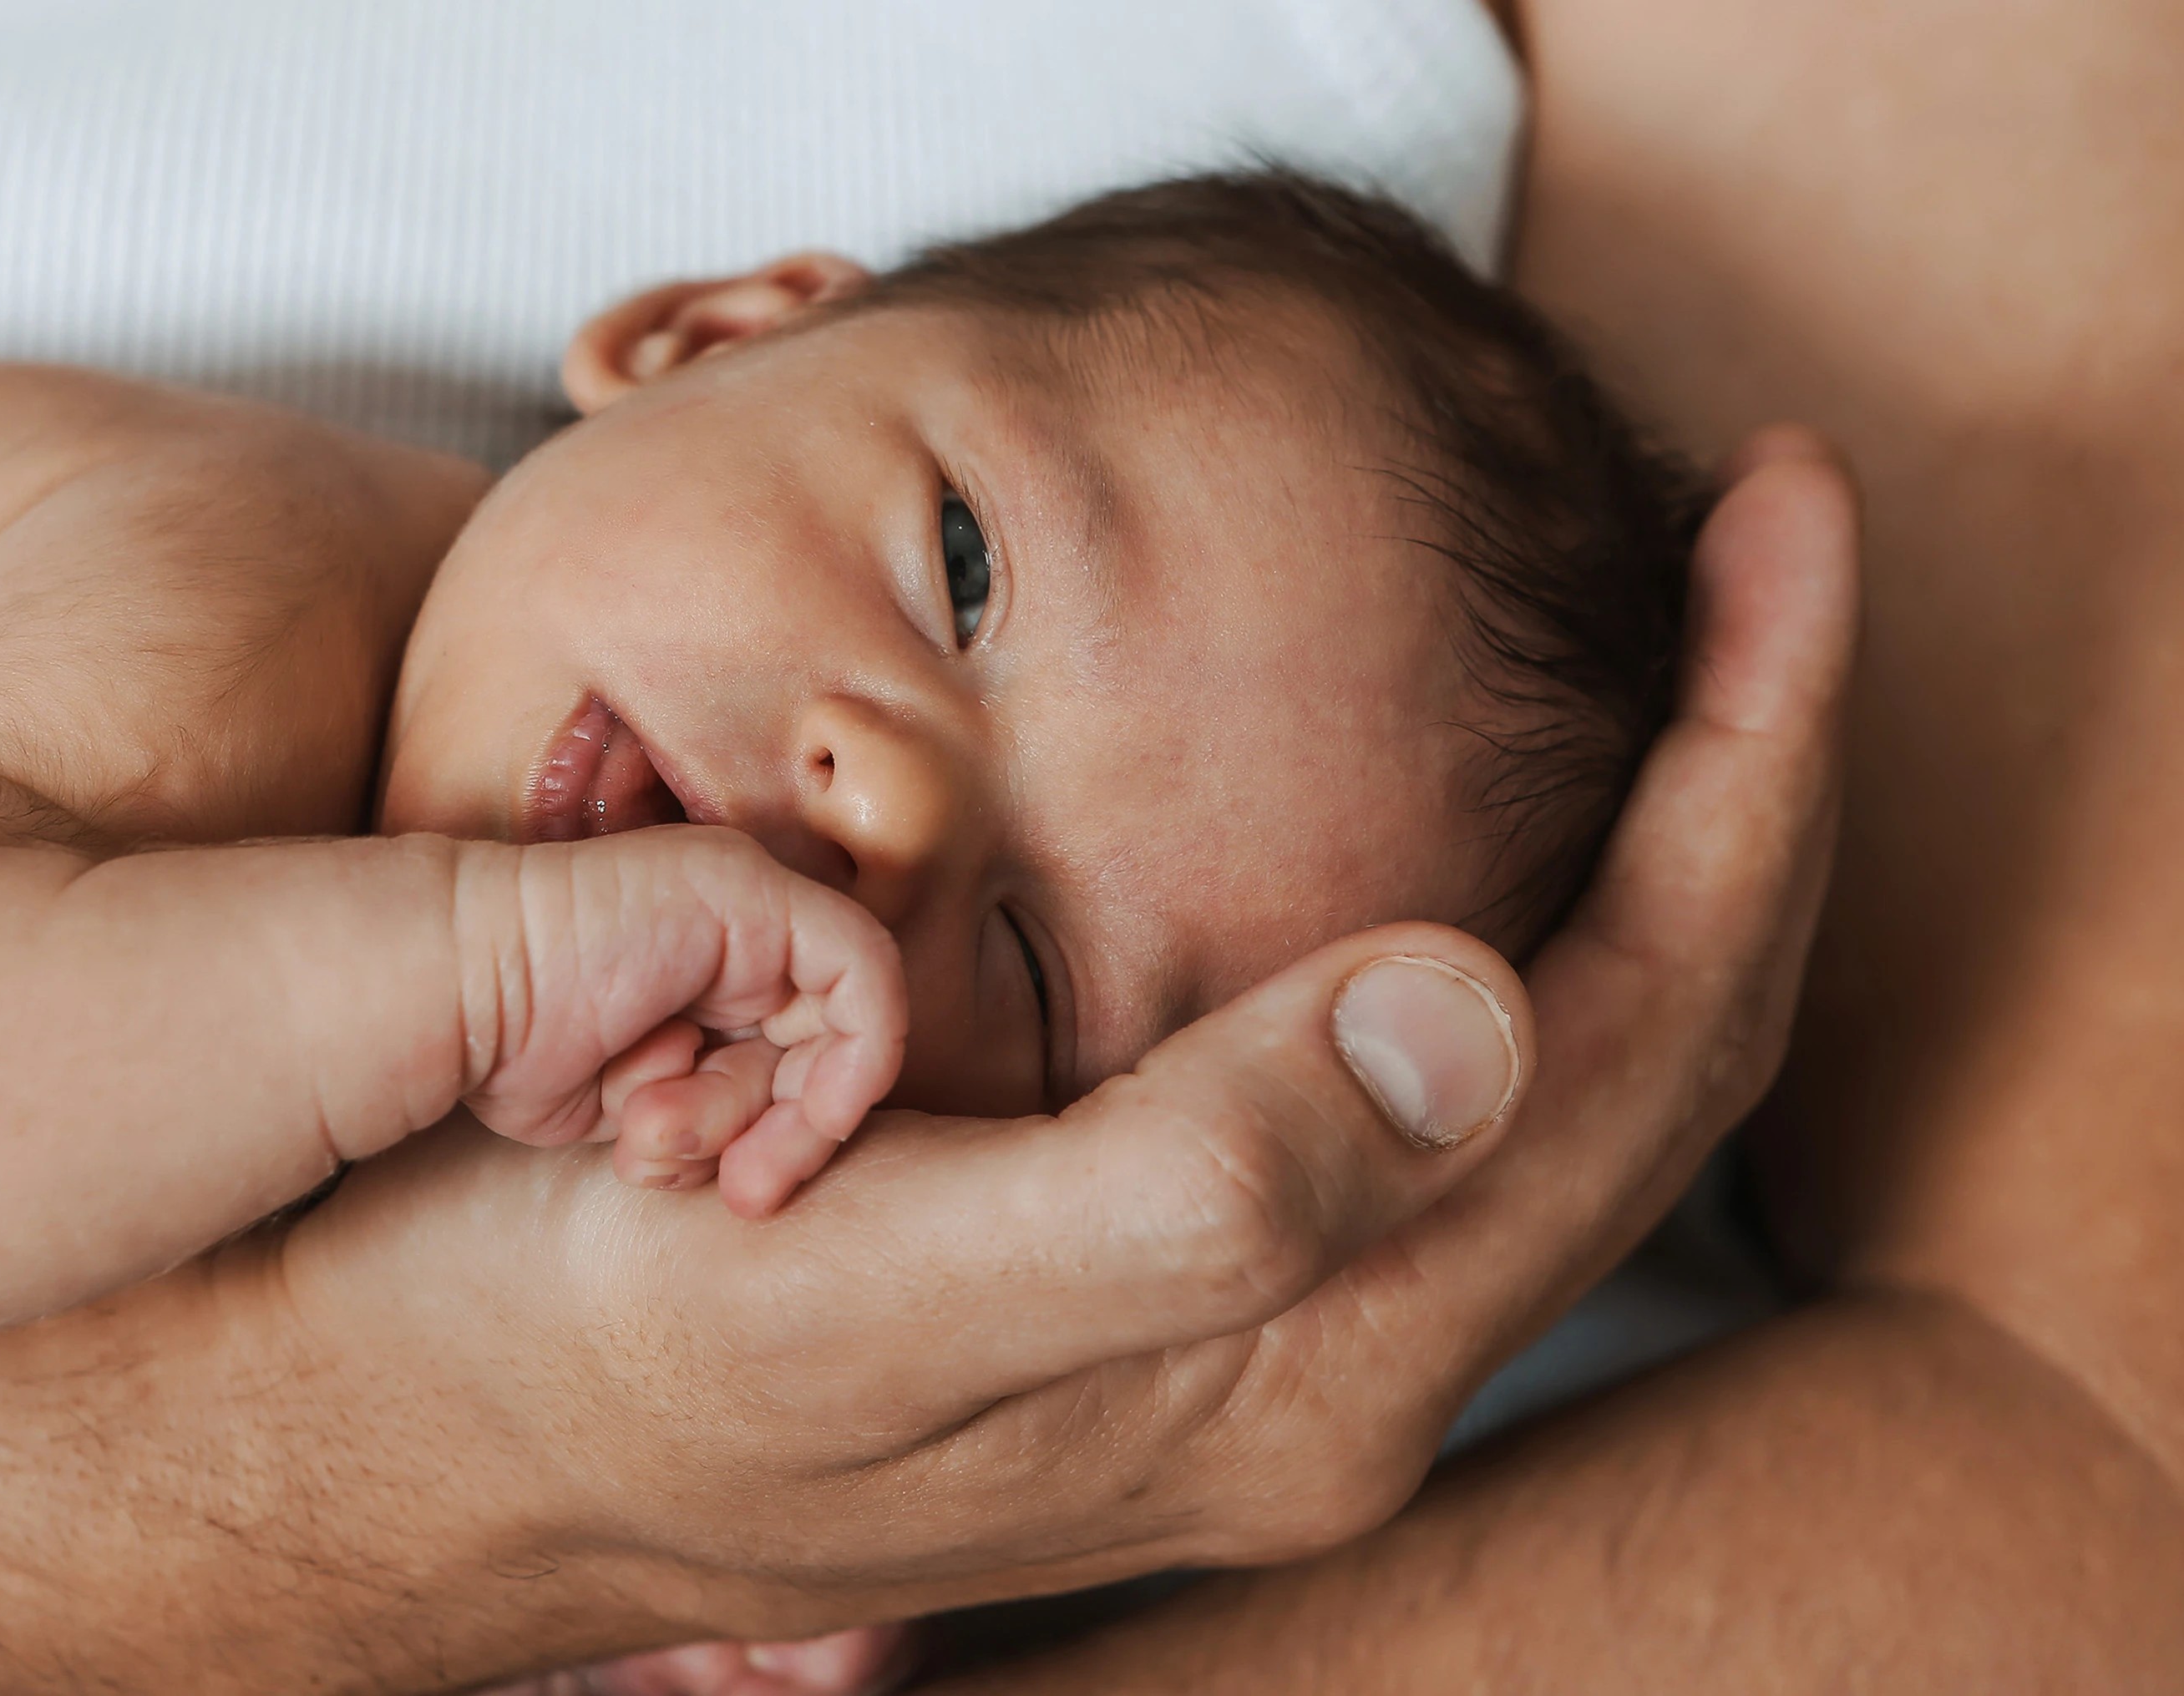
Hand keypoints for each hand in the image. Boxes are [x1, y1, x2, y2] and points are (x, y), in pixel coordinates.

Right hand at [276, 431, 1857, 1678]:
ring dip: (1632, 847)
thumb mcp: (857, 1286)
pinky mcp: (1153, 1295)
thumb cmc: (585, 1350)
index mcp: (1285, 1368)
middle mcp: (1307, 1373)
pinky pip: (1414, 1092)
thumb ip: (1178, 1191)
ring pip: (1540, 1077)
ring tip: (1671, 646)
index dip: (1744, 777)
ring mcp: (1240, 1341)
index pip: (1630, 1044)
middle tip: (1761, 537)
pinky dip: (1487, 917)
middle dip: (1737, 784)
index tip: (1773, 530)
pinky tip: (1456, 818)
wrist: (410, 1451)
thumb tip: (1477, 1013)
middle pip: (1634, 1060)